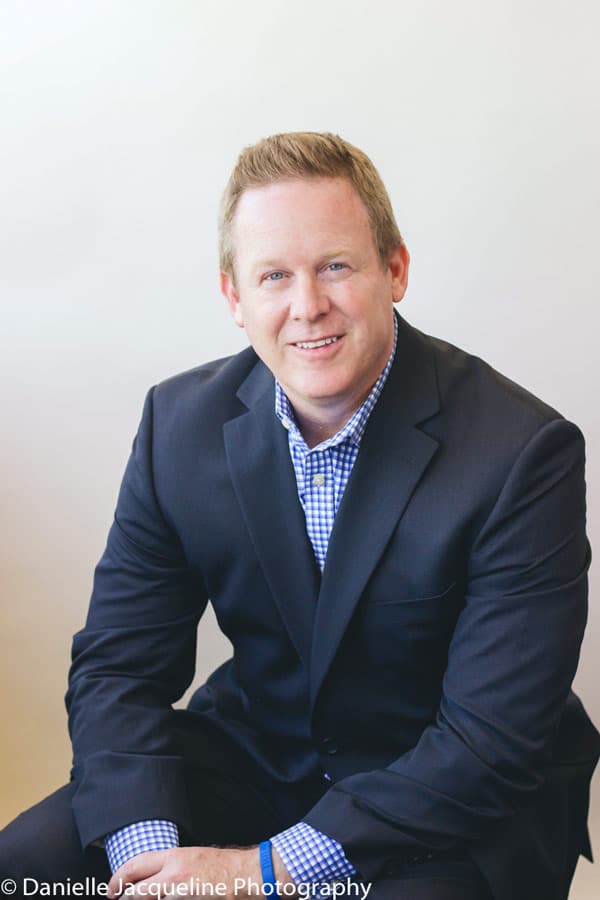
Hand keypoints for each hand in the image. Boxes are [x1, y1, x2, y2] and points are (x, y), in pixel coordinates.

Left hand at [107, 845, 296, 897]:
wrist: (248, 876)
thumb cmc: (224, 866)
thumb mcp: (193, 857)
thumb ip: (170, 866)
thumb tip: (147, 878)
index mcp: (174, 857)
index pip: (135, 865)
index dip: (117, 879)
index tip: (112, 889)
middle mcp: (173, 875)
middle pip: (134, 892)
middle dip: (123, 899)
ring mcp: (180, 894)